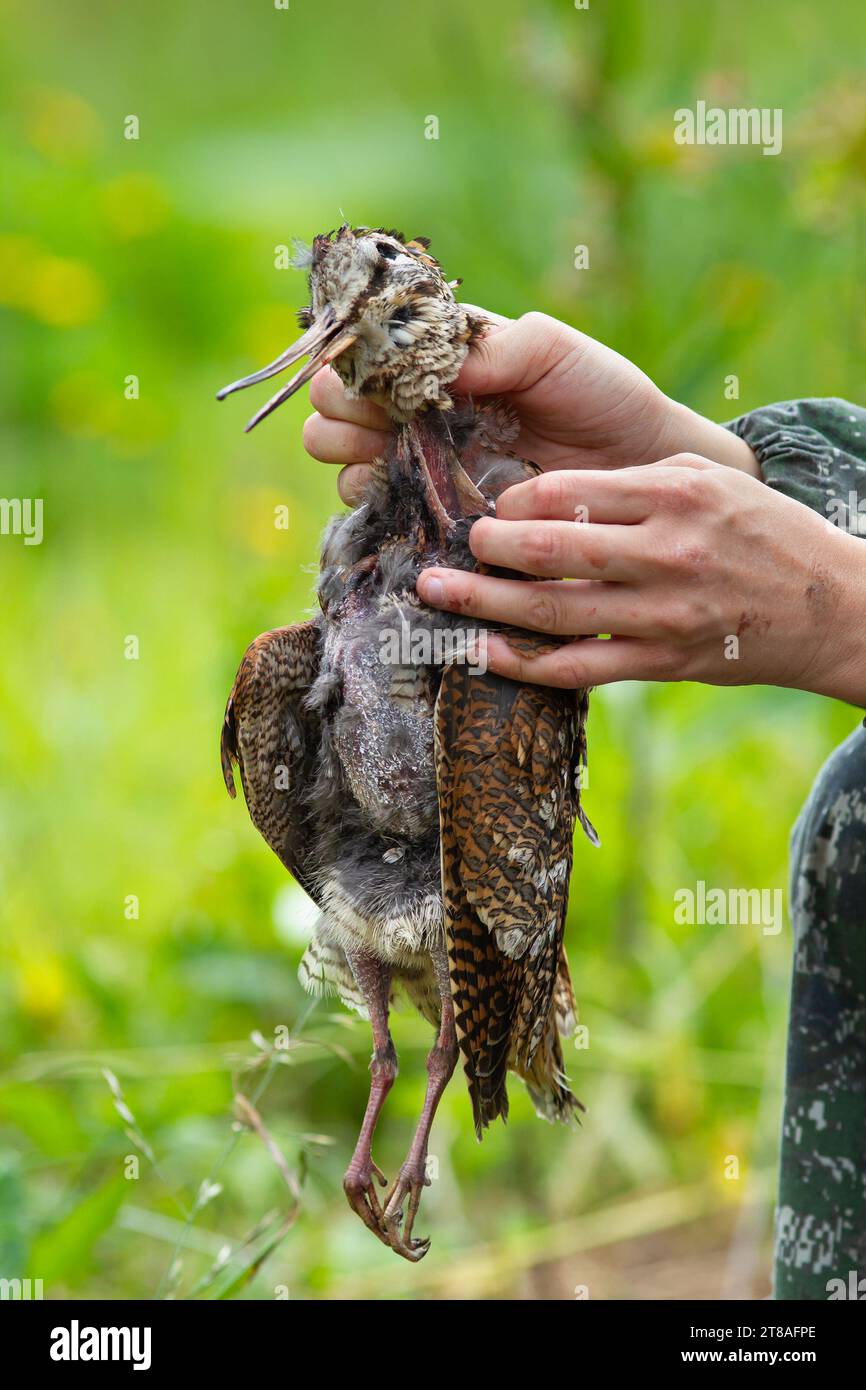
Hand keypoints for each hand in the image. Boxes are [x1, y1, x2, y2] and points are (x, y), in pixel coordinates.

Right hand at [302, 309, 758, 502]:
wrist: (635, 470)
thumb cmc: (599, 395)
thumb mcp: (549, 350)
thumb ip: (490, 346)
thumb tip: (425, 366)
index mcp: (436, 360)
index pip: (362, 347)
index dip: (354, 356)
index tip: (379, 371)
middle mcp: (415, 409)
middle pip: (332, 402)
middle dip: (340, 407)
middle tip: (379, 420)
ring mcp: (419, 463)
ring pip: (338, 455)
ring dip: (347, 452)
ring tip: (387, 456)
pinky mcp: (431, 514)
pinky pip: (373, 510)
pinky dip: (373, 500)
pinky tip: (404, 493)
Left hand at [415, 455, 865, 703]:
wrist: (830, 606)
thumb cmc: (762, 532)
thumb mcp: (707, 480)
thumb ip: (633, 481)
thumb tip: (547, 491)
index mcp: (673, 494)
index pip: (567, 493)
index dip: (514, 500)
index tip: (493, 506)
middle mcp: (665, 552)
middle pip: (551, 551)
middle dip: (488, 549)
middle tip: (452, 546)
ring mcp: (662, 613)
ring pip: (554, 612)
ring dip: (486, 604)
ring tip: (436, 593)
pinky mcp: (662, 661)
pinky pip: (581, 667)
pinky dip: (526, 662)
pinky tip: (485, 651)